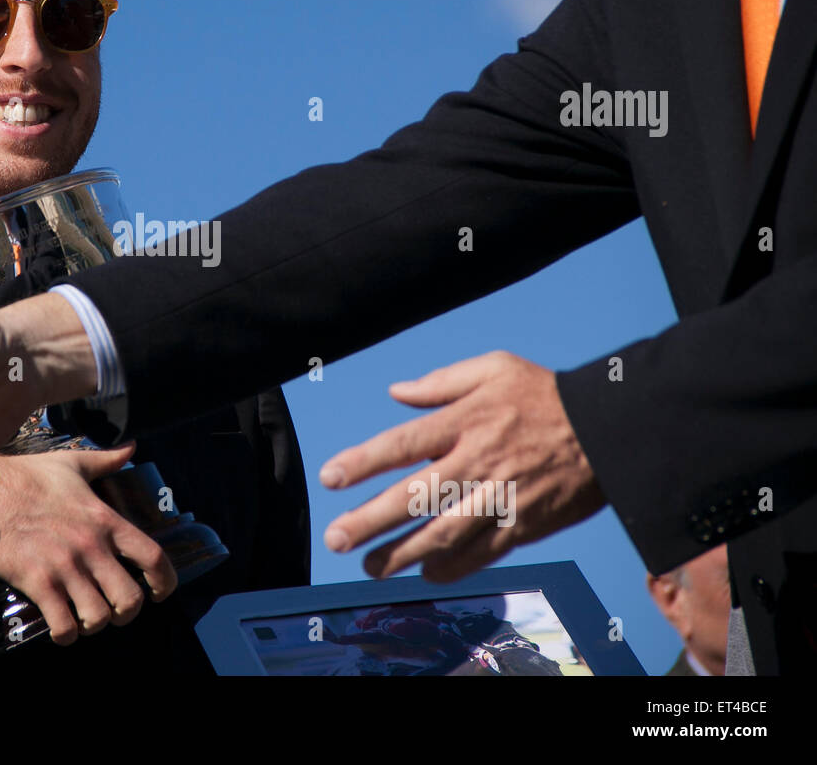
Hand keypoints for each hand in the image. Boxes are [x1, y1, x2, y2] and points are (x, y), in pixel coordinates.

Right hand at [0, 443, 177, 644]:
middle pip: (130, 599)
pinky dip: (67, 634)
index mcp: (104, 519)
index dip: (165, 581)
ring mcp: (64, 567)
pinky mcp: (37, 583)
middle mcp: (90, 546)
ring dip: (95, 623)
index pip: (152, 556)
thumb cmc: (27, 478)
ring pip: (99, 617)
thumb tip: (132, 447)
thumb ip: (106, 460)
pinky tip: (62, 627)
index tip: (161, 592)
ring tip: (85, 617)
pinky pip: (64, 626)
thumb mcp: (72, 464)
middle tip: (116, 610)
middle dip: (127, 612)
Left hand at [319, 351, 604, 581]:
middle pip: (415, 496)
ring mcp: (501, 497)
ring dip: (403, 553)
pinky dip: (454, 566)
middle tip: (336, 539)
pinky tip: (425, 574)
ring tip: (370, 566)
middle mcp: (478, 461)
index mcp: (465, 421)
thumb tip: (396, 392)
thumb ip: (441, 382)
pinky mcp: (525, 524)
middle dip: (371, 520)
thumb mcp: (494, 368)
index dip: (363, 462)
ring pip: (444, 532)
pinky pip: (483, 552)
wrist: (611, 430)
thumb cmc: (545, 395)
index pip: (403, 444)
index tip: (330, 477)